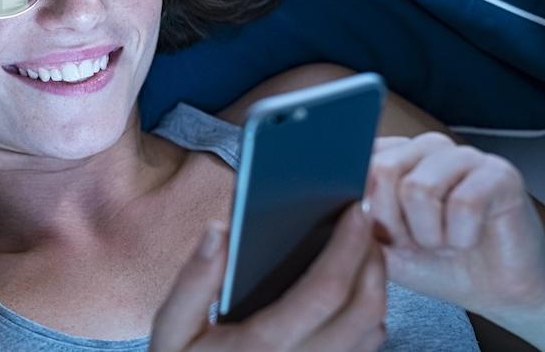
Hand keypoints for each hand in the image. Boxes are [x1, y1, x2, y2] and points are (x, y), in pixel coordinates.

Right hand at [151, 203, 386, 351]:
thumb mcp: (170, 332)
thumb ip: (192, 282)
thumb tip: (219, 229)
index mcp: (261, 349)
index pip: (324, 291)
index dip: (347, 246)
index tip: (354, 210)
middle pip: (364, 310)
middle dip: (374, 260)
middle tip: (365, 223)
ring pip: (372, 332)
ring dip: (376, 286)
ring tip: (362, 248)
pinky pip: (362, 351)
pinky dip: (369, 315)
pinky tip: (351, 291)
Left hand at [365, 132, 544, 342]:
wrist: (489, 289)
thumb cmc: (432, 262)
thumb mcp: (377, 246)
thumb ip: (351, 220)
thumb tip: (331, 202)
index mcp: (390, 156)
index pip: (354, 161)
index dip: (360, 207)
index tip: (377, 233)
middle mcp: (423, 148)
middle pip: (381, 170)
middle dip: (393, 223)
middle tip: (415, 242)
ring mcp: (462, 156)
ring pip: (418, 187)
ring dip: (428, 234)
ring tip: (442, 241)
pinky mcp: (498, 173)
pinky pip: (463, 203)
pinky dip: (460, 236)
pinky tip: (467, 240)